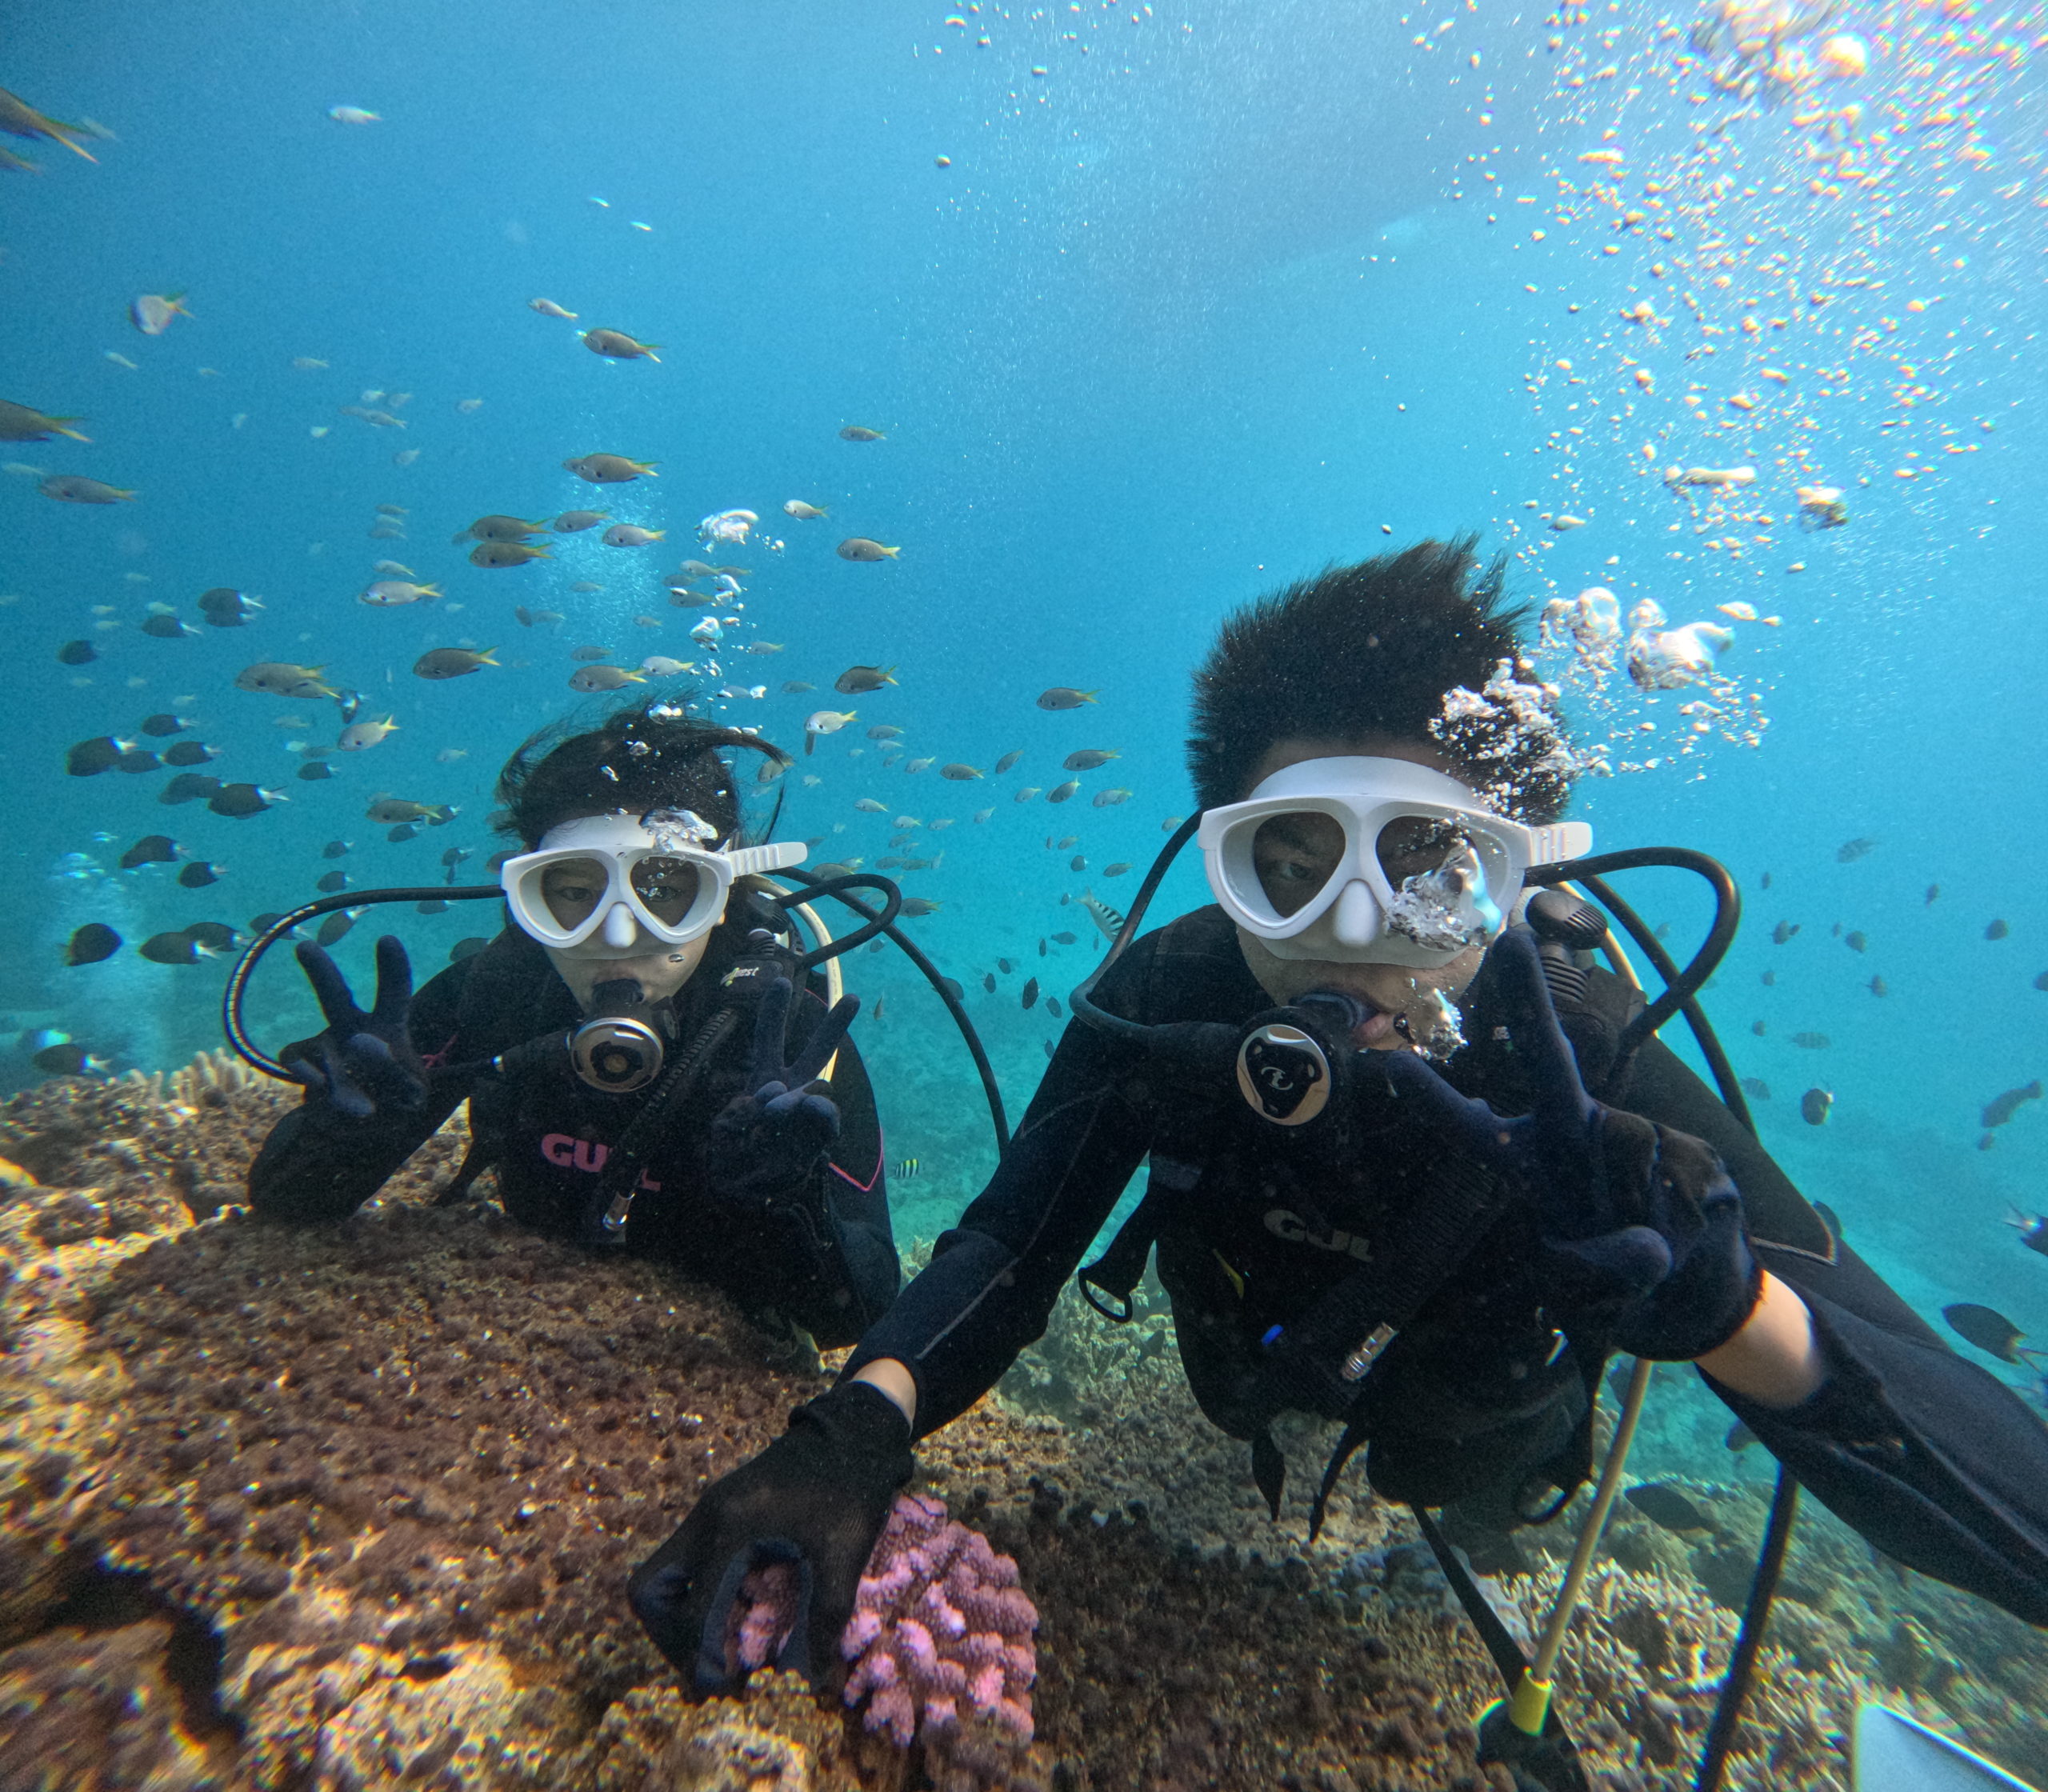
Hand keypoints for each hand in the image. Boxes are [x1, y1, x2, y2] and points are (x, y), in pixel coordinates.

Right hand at [283, 936, 426, 1119]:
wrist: (357, 1130)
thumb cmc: (394, 1103)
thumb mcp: (412, 1096)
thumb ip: (398, 1075)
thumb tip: (361, 1046)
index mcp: (389, 1028)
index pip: (394, 995)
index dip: (393, 969)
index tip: (386, 939)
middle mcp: (354, 1027)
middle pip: (335, 994)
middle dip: (320, 971)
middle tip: (305, 948)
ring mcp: (325, 1044)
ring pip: (312, 1046)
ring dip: (331, 1073)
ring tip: (363, 1108)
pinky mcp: (303, 1063)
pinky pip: (297, 1062)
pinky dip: (311, 1077)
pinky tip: (327, 1090)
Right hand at [628, 1379, 912, 1693]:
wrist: (854, 1427)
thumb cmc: (851, 1487)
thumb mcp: (844, 1553)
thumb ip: (825, 1617)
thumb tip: (816, 1684)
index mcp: (730, 1526)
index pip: (691, 1612)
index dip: (702, 1659)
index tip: (726, 1689)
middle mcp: (705, 1518)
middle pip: (649, 1592)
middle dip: (671, 1639)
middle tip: (711, 1668)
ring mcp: (706, 1511)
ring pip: (661, 1576)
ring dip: (679, 1619)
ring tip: (720, 1649)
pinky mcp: (718, 1510)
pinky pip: (683, 1562)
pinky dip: (696, 1595)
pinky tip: (735, 1614)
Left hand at [704, 978, 857, 1204]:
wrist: (744, 1198)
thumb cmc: (731, 1160)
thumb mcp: (727, 1129)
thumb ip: (754, 1108)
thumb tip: (793, 1096)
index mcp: (762, 1081)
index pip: (769, 1041)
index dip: (773, 1012)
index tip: (781, 982)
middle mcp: (790, 1091)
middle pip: (815, 1053)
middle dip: (834, 1026)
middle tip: (853, 999)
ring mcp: (807, 1114)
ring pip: (820, 1087)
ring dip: (796, 1096)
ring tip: (774, 1113)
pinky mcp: (819, 1136)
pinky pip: (826, 1118)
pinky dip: (816, 1114)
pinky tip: (805, 1115)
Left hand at [1383, 927, 1759, 1359]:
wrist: (1689, 1279)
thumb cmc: (1615, 1267)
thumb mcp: (1596, 1285)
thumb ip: (1608, 1269)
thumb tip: (1644, 1248)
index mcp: (1527, 1160)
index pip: (1470, 1128)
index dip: (1431, 1098)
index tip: (1386, 1060)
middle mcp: (1571, 1132)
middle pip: (1548, 1056)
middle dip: (1529, 996)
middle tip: (1510, 937)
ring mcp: (1626, 1134)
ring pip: (1629, 1150)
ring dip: (1638, 1201)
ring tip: (1640, 1229)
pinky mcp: (1684, 1148)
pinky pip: (1674, 1172)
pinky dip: (1676, 1208)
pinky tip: (1673, 1222)